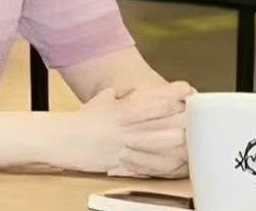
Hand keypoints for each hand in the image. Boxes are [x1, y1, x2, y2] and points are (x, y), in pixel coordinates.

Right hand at [60, 81, 192, 177]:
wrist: (60, 139)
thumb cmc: (83, 119)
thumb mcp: (103, 99)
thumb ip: (122, 94)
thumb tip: (133, 90)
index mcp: (122, 109)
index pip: (151, 98)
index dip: (171, 94)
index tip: (186, 89)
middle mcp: (123, 127)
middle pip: (157, 122)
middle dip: (178, 119)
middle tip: (195, 116)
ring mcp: (121, 146)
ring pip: (152, 144)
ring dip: (171, 143)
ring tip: (187, 140)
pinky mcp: (118, 163)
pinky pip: (141, 166)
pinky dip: (156, 166)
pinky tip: (169, 166)